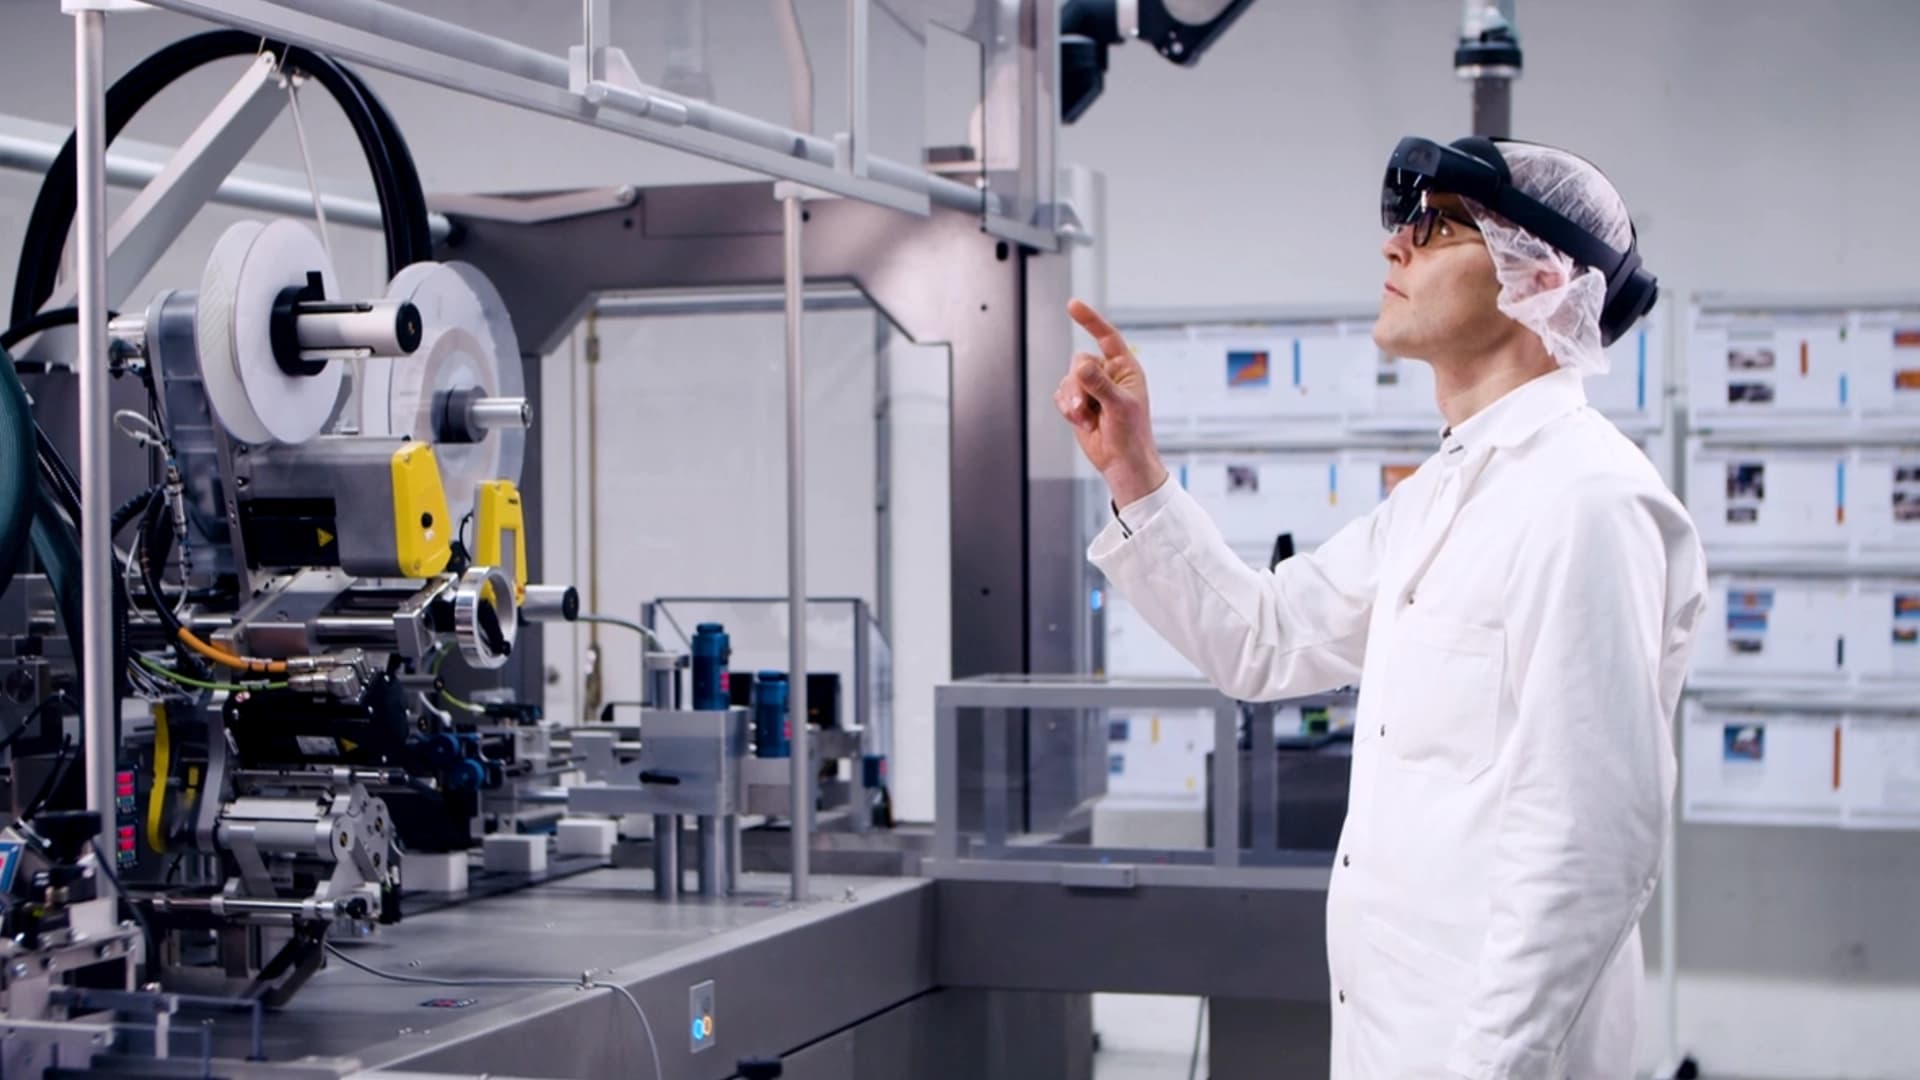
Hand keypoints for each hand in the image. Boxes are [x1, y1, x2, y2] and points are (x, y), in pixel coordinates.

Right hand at [1055, 299, 1168, 506]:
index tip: (1072, 305)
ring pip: (1068, 379)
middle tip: (1084, 407)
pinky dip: (1067, 408)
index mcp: (1126, 369)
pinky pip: (1061, 394)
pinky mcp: (1078, 402)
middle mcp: (1108, 375)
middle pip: (1080, 362)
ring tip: (1085, 418)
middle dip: (1078, 385)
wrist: (1121, 462)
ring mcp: (1091, 388)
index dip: (1090, 321)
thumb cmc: (1131, 434)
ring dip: (1072, 401)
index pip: (1107, 337)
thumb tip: (1082, 366)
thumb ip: (1100, 384)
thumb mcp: (1120, 406)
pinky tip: (1081, 421)